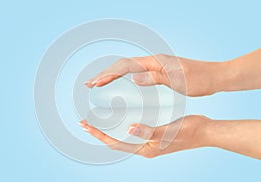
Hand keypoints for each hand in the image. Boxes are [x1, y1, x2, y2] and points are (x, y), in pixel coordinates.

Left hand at [79, 115, 210, 157]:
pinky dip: (122, 126)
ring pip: (123, 138)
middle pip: (116, 142)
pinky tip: (120, 118)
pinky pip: (133, 132)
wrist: (204, 132)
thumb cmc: (189, 132)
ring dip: (109, 130)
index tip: (86, 126)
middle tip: (85, 122)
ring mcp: (149, 143)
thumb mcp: (167, 132)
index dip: (100, 135)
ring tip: (97, 121)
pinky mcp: (154, 136)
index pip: (116, 143)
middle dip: (99, 133)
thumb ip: (148, 132)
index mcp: (146, 149)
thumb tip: (129, 130)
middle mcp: (145, 148)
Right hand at [84, 54, 224, 95]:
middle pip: (123, 65)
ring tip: (98, 83)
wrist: (214, 76)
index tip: (95, 83)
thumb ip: (155, 78)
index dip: (109, 75)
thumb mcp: (178, 80)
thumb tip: (133, 77)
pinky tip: (119, 82)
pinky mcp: (158, 70)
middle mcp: (153, 61)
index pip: (126, 66)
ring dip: (111, 74)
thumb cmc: (199, 79)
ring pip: (127, 67)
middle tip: (89, 84)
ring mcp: (155, 65)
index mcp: (156, 62)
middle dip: (104, 74)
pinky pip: (134, 71)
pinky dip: (122, 76)